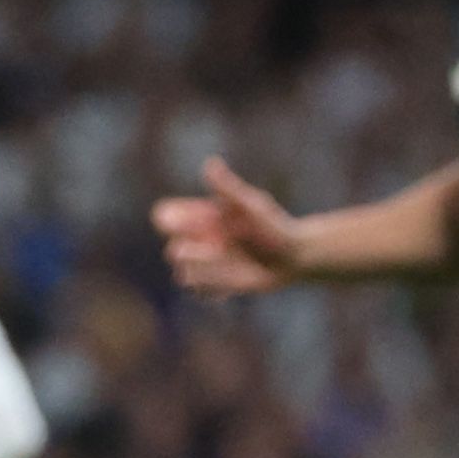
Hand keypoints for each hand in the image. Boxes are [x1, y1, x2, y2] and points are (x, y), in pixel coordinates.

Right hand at [151, 157, 306, 295]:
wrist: (293, 255)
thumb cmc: (273, 225)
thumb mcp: (252, 205)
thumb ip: (229, 188)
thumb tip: (210, 164)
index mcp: (198, 217)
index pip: (164, 216)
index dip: (170, 221)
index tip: (193, 222)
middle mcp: (197, 241)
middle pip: (171, 251)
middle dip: (188, 252)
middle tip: (215, 250)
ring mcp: (205, 265)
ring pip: (183, 275)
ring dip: (200, 273)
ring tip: (223, 267)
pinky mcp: (216, 286)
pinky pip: (201, 293)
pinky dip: (210, 289)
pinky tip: (231, 283)